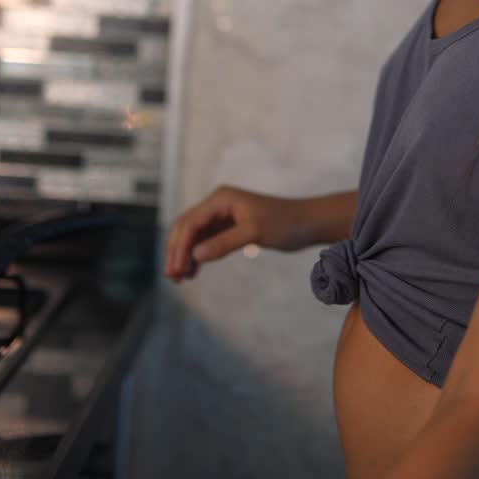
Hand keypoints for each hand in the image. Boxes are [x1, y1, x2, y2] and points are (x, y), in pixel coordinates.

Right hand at [164, 185, 307, 280]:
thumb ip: (224, 243)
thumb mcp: (254, 233)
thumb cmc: (284, 224)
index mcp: (221, 199)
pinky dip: (198, 255)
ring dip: (185, 255)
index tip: (175, 271)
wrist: (307, 222)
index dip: (179, 247)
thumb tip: (195, 256)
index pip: (190, 223)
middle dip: (176, 251)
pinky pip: (206, 240)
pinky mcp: (230, 226)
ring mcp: (223, 214)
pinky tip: (194, 272)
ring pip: (194, 235)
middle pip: (186, 227)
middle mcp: (218, 203)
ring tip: (180, 279)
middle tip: (171, 277)